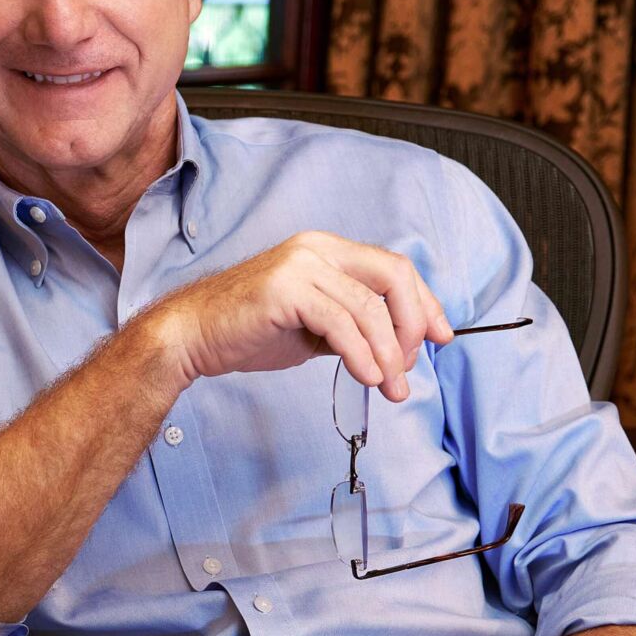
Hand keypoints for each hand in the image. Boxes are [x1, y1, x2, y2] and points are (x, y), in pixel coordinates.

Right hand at [151, 231, 453, 401]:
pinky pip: (341, 323)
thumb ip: (353, 324)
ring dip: (389, 354)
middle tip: (412, 366)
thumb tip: (399, 347)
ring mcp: (300, 265)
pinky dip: (362, 355)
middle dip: (413, 324)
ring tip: (391, 387)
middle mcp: (316, 248)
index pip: (394, 268)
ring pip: (368, 307)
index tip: (441, 337)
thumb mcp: (314, 323)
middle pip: (392, 275)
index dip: (424, 303)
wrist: (194, 335)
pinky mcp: (286, 289)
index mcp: (326, 249)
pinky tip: (367, 377)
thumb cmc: (250, 330)